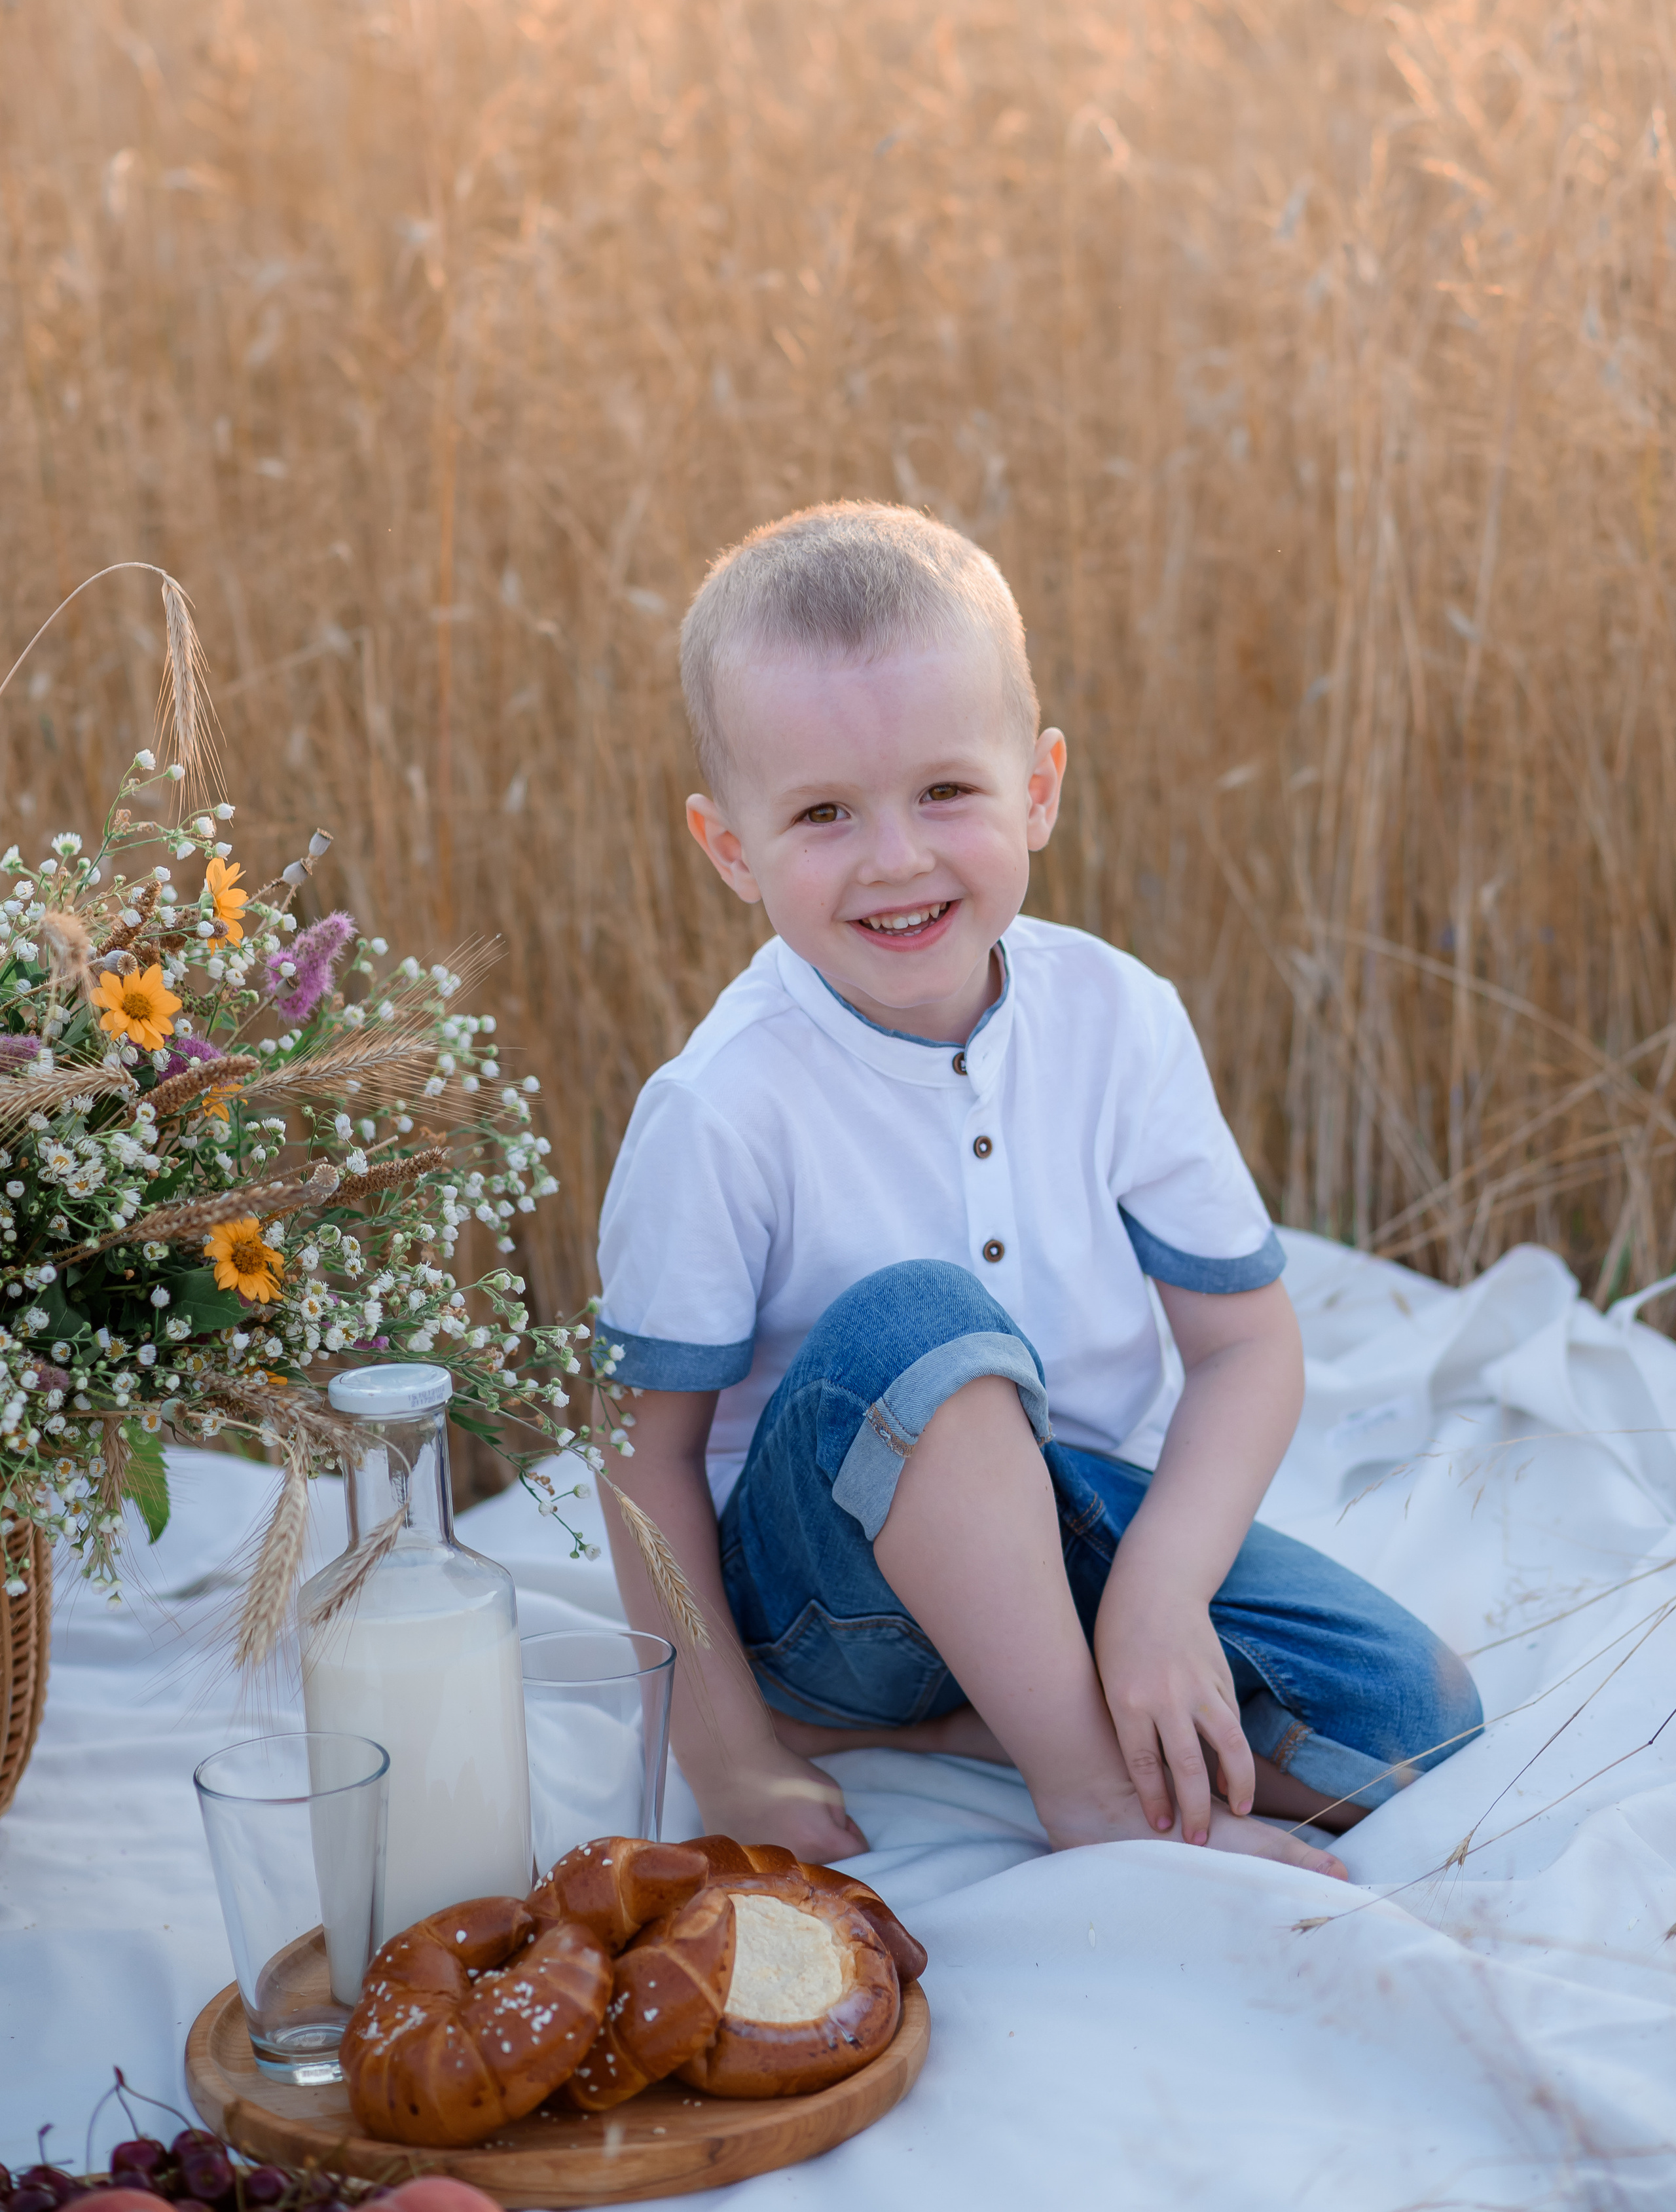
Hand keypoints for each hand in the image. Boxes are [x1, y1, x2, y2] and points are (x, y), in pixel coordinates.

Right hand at [687, 1737, 870, 1862]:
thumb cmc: (783, 1770)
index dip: (854, 1834)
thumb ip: (841, 1818)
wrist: (735, 1764)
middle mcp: (798, 1862)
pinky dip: (771, 1849)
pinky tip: (762, 1828)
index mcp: (823, 1842)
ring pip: (798, 1867)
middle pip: (827, 1865)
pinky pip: (768, 1864)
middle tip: (810, 1820)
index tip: (841, 1821)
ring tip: (783, 1821)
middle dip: (826, 1845)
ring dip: (799, 1849)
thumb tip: (837, 1834)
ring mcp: (771, 1866)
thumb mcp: (829, 1787)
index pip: (859, 1852)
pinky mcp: (747, 1864)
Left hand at [1093, 1562, 1254, 1846]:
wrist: (1152, 1589)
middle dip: (1195, 1810)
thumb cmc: (1118, 1641)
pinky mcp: (1220, 1678)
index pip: (1144, 1764)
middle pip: (1187, 1766)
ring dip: (1237, 1784)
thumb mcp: (1110, 1684)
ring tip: (1238, 1810)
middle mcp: (1166, 1696)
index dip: (1155, 1801)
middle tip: (1198, 1840)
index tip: (1161, 1827)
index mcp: (1128, 1700)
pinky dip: (1235, 1751)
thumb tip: (1153, 1778)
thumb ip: (1132, 1727)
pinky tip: (1232, 1773)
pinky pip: (1231, 1721)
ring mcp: (1198, 1686)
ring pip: (1228, 1746)